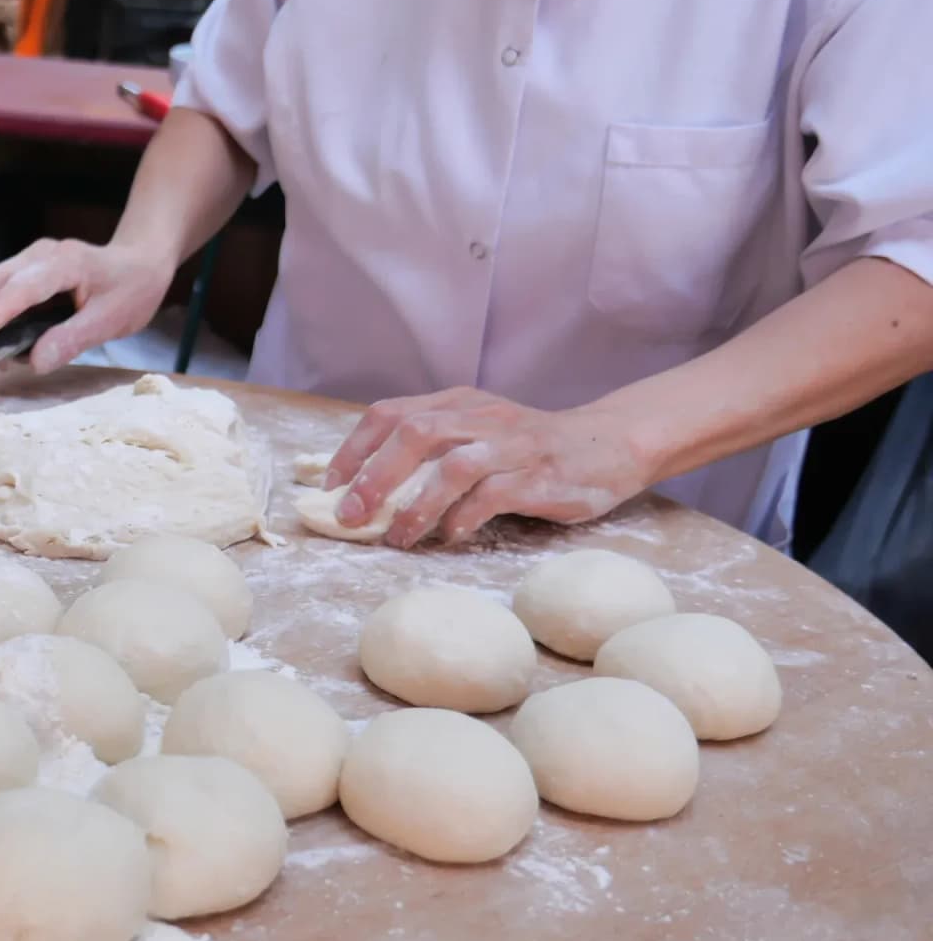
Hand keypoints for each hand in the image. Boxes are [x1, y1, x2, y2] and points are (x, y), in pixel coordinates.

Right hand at [0, 239, 172, 373]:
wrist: (140, 263)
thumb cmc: (130, 290)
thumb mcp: (110, 320)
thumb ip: (72, 339)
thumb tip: (35, 362)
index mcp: (65, 264)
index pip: (22, 287)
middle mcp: (40, 255)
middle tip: (2, 361)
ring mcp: (29, 258)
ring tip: (12, 352)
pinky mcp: (25, 268)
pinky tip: (19, 336)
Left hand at [322, 387, 653, 547]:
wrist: (610, 444)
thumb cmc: (530, 449)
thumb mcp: (477, 433)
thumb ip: (431, 451)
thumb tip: (366, 490)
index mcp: (458, 403)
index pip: (390, 413)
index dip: (354, 450)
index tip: (331, 488)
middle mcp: (482, 417)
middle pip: (416, 432)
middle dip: (375, 476)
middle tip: (352, 515)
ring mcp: (513, 445)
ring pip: (454, 465)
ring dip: (416, 504)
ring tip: (396, 536)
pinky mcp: (541, 476)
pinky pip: (494, 495)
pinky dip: (463, 518)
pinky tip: (448, 537)